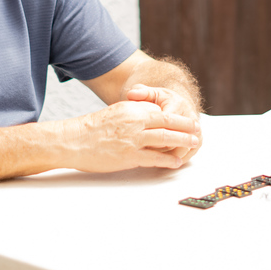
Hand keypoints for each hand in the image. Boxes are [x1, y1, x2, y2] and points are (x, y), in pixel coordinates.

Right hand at [65, 100, 200, 172]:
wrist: (72, 140)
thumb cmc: (92, 128)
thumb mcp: (116, 112)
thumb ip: (135, 114)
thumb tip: (152, 117)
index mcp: (131, 108)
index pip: (161, 111)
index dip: (178, 116)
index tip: (188, 120)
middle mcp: (134, 120)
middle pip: (168, 122)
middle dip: (186, 126)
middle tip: (198, 130)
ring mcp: (132, 138)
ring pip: (165, 138)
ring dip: (182, 141)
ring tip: (193, 144)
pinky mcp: (128, 155)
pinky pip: (154, 157)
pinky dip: (167, 160)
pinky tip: (175, 161)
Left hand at [125, 85, 201, 160]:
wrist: (179, 106)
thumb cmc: (162, 101)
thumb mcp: (151, 93)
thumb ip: (141, 93)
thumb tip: (131, 94)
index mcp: (178, 105)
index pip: (166, 123)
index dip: (153, 132)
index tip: (140, 137)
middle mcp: (191, 120)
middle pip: (175, 139)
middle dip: (159, 146)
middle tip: (144, 150)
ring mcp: (195, 133)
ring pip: (181, 150)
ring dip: (166, 156)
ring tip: (150, 157)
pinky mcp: (196, 143)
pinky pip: (184, 156)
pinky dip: (172, 160)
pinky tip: (159, 161)